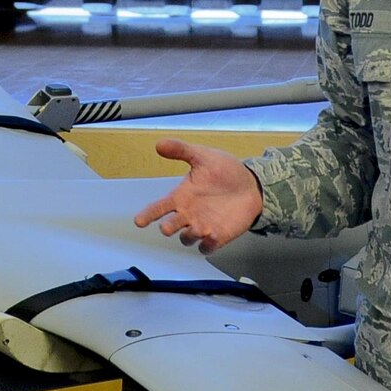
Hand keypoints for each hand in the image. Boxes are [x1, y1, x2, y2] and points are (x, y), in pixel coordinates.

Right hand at [133, 138, 264, 253]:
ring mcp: (203, 226)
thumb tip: (160, 144)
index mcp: (182, 196)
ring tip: (196, 228)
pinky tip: (212, 237)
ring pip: (187, 238)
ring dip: (189, 235)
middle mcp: (189, 214)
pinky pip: (207, 247)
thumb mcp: (203, 156)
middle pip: (170, 226)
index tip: (139, 221)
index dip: (148, 214)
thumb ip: (181, 150)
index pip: (159, 207)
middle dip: (168, 227)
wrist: (251, 185)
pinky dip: (208, 245)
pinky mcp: (218, 236)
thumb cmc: (225, 171)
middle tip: (167, 226)